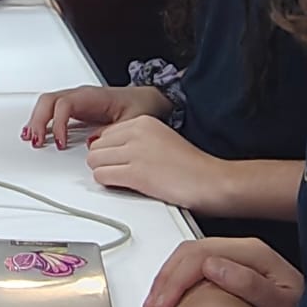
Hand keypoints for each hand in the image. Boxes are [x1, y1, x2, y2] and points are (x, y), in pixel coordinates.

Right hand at [23, 84, 170, 148]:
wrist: (147, 100)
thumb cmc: (140, 106)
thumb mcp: (133, 120)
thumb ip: (114, 130)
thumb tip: (93, 141)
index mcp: (93, 96)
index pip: (65, 104)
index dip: (59, 123)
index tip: (60, 143)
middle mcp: (81, 96)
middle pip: (49, 101)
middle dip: (39, 120)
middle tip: (36, 141)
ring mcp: (76, 101)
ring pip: (47, 104)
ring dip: (36, 120)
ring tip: (31, 138)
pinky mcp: (75, 109)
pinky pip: (51, 111)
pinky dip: (41, 121)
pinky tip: (36, 134)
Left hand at [85, 117, 225, 211]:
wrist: (211, 181)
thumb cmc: (193, 167)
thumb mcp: (162, 140)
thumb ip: (137, 140)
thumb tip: (112, 151)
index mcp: (144, 121)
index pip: (106, 133)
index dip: (109, 150)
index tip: (116, 160)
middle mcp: (137, 132)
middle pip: (97, 146)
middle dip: (103, 161)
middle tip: (118, 172)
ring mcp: (135, 152)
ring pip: (95, 161)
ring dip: (104, 172)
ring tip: (121, 180)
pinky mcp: (135, 173)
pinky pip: (102, 176)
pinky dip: (107, 183)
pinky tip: (123, 186)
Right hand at [144, 237, 304, 306]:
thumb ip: (251, 286)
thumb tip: (213, 267)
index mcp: (253, 253)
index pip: (201, 254)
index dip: (177, 278)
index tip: (163, 303)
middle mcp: (243, 250)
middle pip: (190, 251)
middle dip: (166, 278)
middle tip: (153, 305)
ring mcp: (236, 258)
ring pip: (189, 257)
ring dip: (168, 279)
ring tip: (156, 303)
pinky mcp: (231, 269)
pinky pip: (195, 267)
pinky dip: (177, 281)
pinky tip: (170, 298)